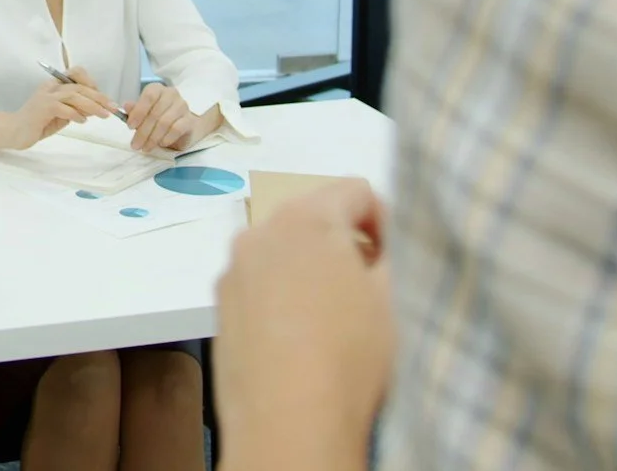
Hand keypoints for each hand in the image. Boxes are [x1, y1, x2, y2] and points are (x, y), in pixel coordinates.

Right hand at [11, 75, 116, 148]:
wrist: (13, 131)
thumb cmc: (37, 123)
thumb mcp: (61, 115)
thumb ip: (75, 109)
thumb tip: (95, 109)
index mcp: (54, 85)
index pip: (76, 73)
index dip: (91, 83)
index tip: (104, 98)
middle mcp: (50, 87)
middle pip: (78, 86)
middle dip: (99, 97)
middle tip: (112, 107)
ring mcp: (45, 96)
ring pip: (73, 94)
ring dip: (91, 105)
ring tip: (103, 115)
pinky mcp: (41, 108)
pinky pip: (62, 107)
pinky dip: (75, 113)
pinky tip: (82, 121)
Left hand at [125, 82, 207, 152]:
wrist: (182, 126)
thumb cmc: (158, 117)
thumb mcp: (143, 114)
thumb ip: (134, 110)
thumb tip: (125, 106)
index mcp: (157, 89)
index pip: (149, 96)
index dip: (138, 111)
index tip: (130, 126)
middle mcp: (171, 94)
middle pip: (155, 113)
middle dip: (143, 131)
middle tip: (135, 145)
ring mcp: (182, 106)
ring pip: (165, 122)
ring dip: (153, 138)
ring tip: (145, 148)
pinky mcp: (189, 120)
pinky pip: (177, 129)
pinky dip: (167, 138)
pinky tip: (161, 144)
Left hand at [214, 178, 392, 470]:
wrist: (289, 425)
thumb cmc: (345, 360)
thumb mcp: (395, 294)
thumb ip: (394, 247)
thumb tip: (385, 238)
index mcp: (306, 218)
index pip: (356, 190)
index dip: (386, 222)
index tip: (395, 257)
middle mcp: (260, 234)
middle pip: (314, 216)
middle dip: (345, 244)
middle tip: (370, 288)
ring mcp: (234, 271)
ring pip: (284, 251)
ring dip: (312, 270)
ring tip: (336, 319)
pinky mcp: (221, 307)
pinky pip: (260, 284)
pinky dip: (283, 297)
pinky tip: (304, 337)